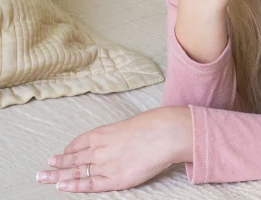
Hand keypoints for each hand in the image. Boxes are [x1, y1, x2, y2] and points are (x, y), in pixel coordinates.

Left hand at [36, 107, 191, 192]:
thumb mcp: (129, 124)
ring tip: (44, 179)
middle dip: (57, 164)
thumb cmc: (154, 125)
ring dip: (58, 176)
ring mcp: (105, 164)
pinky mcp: (115, 179)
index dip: (68, 150)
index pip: (79, 143)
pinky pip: (90, 184)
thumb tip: (116, 139)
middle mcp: (99, 149)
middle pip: (73, 158)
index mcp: (103, 133)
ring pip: (76, 172)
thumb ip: (117, 134)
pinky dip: (74, 186)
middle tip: (42, 170)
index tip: (60, 154)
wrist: (166, 133)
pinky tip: (62, 187)